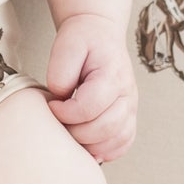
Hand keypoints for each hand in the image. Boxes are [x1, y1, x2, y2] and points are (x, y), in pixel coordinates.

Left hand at [42, 12, 136, 164]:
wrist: (99, 34)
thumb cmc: (83, 39)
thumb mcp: (66, 45)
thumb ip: (60, 73)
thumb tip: (61, 100)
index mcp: (112, 75)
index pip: (89, 107)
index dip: (65, 113)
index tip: (52, 105)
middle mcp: (127, 94)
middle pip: (105, 128)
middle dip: (75, 132)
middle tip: (59, 122)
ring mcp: (131, 107)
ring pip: (116, 140)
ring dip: (90, 144)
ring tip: (71, 132)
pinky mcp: (128, 117)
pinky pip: (123, 143)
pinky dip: (106, 150)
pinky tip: (88, 144)